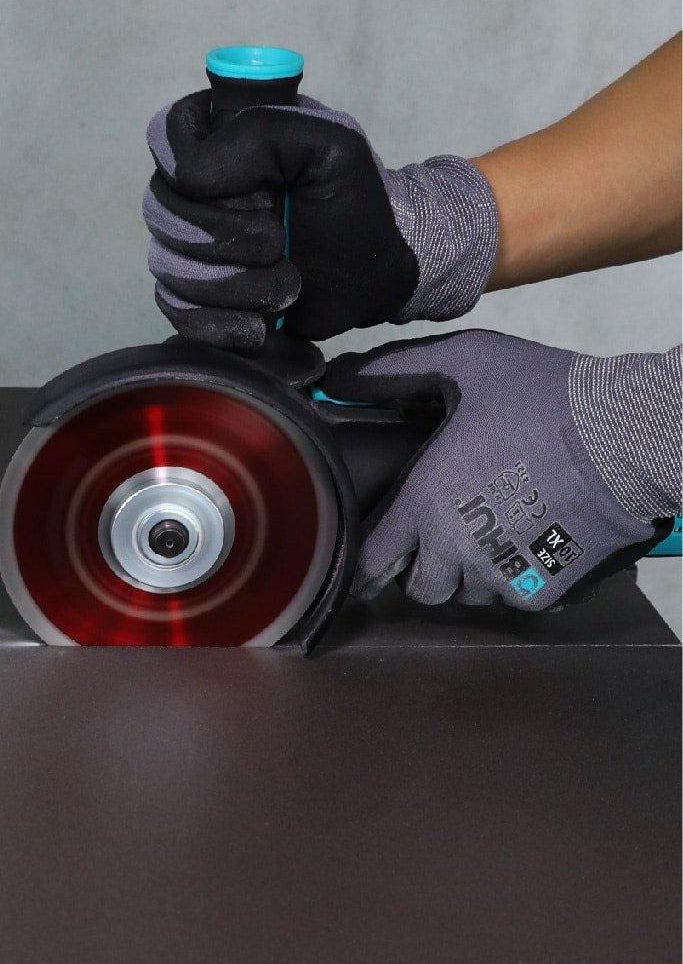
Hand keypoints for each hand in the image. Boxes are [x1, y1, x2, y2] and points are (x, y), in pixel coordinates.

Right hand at [144, 91, 498, 349]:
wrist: (373, 274)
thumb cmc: (355, 203)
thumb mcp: (329, 145)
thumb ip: (259, 133)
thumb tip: (188, 174)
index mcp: (219, 136)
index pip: (165, 138)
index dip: (196, 172)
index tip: (257, 195)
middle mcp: (193, 189)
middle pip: (160, 211)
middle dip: (224, 240)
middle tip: (280, 246)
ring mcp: (189, 246)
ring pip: (168, 268)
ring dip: (233, 288)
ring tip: (288, 289)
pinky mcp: (196, 297)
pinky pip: (178, 315)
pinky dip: (223, 327)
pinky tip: (263, 329)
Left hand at [322, 330, 677, 609]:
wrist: (629, 434)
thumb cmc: (543, 396)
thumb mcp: (463, 364)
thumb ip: (392, 371)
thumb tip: (333, 377)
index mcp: (424, 502)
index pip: (370, 561)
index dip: (365, 563)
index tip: (372, 556)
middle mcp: (454, 549)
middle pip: (418, 588)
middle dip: (423, 567)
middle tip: (443, 532)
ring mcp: (500, 575)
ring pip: (464, 595)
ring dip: (468, 573)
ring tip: (489, 530)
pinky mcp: (542, 591)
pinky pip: (510, 599)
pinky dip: (513, 578)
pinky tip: (526, 541)